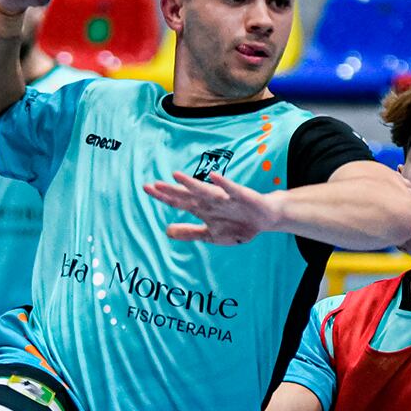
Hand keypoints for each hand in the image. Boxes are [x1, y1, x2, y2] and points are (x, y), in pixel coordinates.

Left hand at [144, 171, 282, 244]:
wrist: (264, 219)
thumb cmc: (237, 224)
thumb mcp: (210, 234)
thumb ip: (189, 232)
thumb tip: (166, 231)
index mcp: (202, 209)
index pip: (179, 201)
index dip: (163, 196)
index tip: (146, 189)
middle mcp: (210, 201)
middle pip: (187, 195)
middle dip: (171, 190)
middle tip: (153, 184)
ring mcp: (225, 198)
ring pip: (205, 191)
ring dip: (192, 184)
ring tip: (177, 176)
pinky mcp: (241, 196)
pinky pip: (231, 189)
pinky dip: (223, 184)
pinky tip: (214, 177)